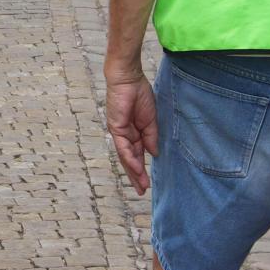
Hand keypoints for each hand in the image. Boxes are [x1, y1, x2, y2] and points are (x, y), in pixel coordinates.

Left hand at [104, 74, 158, 193]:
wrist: (129, 78)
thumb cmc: (139, 94)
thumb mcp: (151, 120)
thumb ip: (151, 137)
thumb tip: (154, 154)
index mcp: (133, 132)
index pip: (137, 155)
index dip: (142, 168)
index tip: (147, 183)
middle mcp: (124, 135)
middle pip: (129, 160)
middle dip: (136, 176)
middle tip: (142, 191)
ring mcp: (119, 133)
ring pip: (125, 157)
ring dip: (133, 172)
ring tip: (141, 186)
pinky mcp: (115, 128)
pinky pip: (123, 147)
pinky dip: (130, 159)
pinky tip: (136, 169)